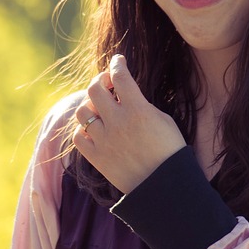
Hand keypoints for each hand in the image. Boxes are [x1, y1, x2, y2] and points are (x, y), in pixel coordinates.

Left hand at [71, 54, 186, 193]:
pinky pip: (78, 137)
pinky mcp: (96, 158)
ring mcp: (104, 141)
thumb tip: (124, 93)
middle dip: (100, 81)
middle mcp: (117, 123)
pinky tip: (94, 130)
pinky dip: (83, 131)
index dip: (117, 63)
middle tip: (107, 84)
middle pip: (94, 89)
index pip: (120, 76)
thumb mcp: (162, 120)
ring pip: (82, 112)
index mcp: (138, 110)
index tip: (118, 60)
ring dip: (90, 107)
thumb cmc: (170, 151)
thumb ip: (140, 104)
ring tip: (100, 109)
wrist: (165, 187)